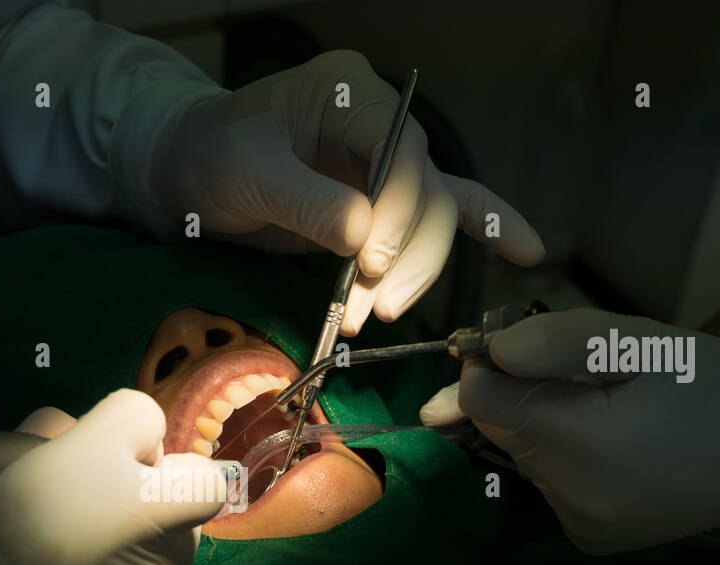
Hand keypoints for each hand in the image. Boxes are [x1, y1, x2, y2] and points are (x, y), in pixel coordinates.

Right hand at [0, 390, 224, 564]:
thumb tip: (86, 434)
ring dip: (143, 555)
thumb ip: (43, 449)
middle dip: (166, 493)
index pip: (144, 417)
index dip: (124, 436)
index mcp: (70, 478)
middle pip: (195, 488)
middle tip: (120, 515)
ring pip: (177, 556)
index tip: (102, 460)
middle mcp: (120, 532)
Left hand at [139, 51, 544, 332]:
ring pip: (434, 218)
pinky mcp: (387, 206)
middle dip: (406, 256)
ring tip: (372, 316)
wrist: (191, 173)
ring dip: (415, 273)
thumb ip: (304, 200)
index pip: (400, 147)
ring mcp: (388, 166)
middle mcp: (380, 124)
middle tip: (371, 308)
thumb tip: (362, 235)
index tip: (371, 263)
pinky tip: (529, 252)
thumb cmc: (212, 157)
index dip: (398, 209)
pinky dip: (486, 229)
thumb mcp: (246, 172)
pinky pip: (447, 212)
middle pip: (427, 190)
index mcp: (349, 94)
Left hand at [419, 308, 719, 553]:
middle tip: (587, 377)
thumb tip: (487, 353)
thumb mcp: (644, 343)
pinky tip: (614, 448)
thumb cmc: (718, 388)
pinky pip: (548, 485)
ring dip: (545, 427)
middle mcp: (569, 498)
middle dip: (523, 395)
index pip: (480, 402)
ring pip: (521, 457)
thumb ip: (557, 343)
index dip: (492, 365)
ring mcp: (577, 526)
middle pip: (498, 431)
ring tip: (612, 414)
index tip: (529, 346)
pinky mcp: (588, 539)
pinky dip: (565, 459)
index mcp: (582, 446)